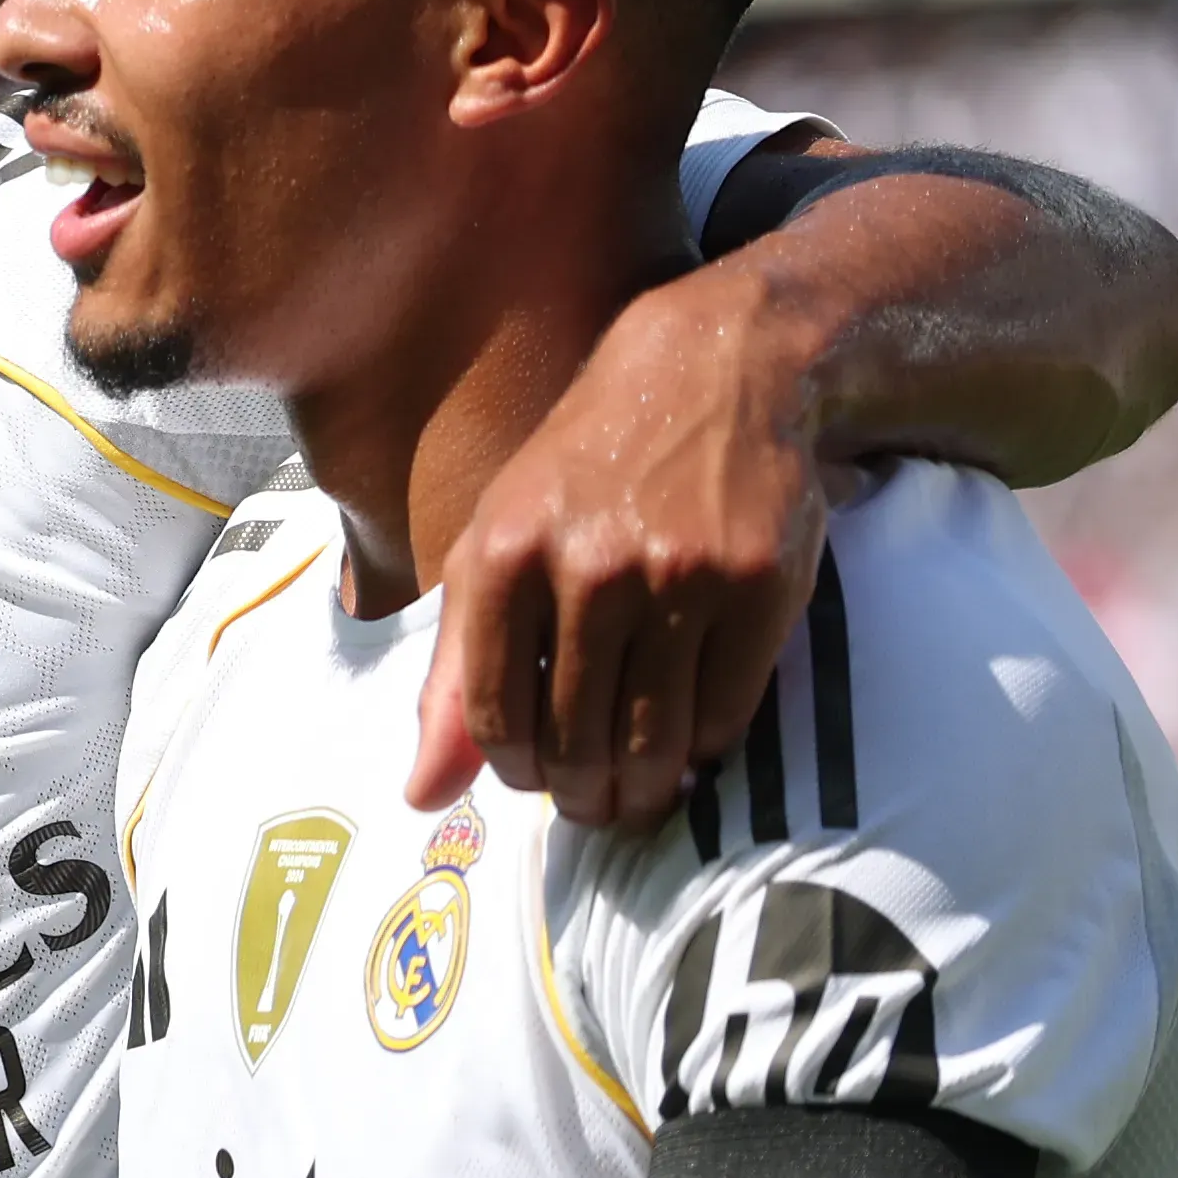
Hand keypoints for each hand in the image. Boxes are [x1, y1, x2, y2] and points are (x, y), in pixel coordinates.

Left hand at [411, 266, 825, 828]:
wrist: (717, 372)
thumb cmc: (588, 470)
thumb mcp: (496, 543)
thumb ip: (453, 673)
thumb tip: (422, 796)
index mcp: (502, 556)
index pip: (493, 717)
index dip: (514, 772)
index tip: (537, 783)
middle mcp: (586, 568)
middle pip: (574, 740)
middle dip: (584, 796)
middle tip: (599, 806)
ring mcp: (676, 577)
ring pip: (652, 740)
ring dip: (645, 790)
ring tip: (644, 794)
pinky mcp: (756, 586)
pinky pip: (725, 712)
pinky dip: (706, 746)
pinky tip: (694, 738)